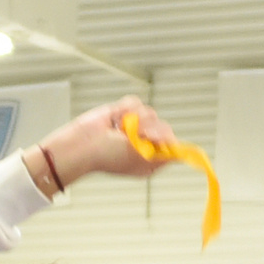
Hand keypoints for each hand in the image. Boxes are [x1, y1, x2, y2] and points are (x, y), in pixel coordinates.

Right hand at [31, 97, 182, 192]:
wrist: (83, 143)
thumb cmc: (107, 157)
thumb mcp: (139, 160)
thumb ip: (162, 155)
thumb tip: (179, 150)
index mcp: (150, 157)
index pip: (172, 145)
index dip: (169, 141)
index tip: (158, 140)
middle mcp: (145, 140)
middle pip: (164, 126)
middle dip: (149, 130)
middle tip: (134, 137)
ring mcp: (135, 125)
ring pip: (150, 113)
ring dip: (135, 121)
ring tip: (120, 130)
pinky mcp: (125, 111)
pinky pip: (135, 102)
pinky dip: (125, 110)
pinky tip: (115, 120)